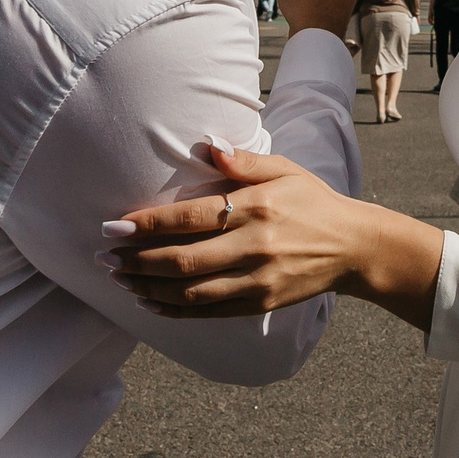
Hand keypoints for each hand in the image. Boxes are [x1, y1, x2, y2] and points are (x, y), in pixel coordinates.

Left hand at [101, 138, 444, 326]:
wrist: (354, 247)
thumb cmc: (313, 202)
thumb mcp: (286, 170)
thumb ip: (245, 161)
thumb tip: (207, 145)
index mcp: (258, 208)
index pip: (190, 218)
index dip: (147, 224)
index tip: (113, 227)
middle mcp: (255, 246)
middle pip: (182, 259)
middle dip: (136, 260)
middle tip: (104, 257)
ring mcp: (257, 280)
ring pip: (190, 291)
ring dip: (148, 288)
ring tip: (120, 280)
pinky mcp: (259, 303)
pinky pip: (207, 312)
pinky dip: (173, 309)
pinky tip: (150, 301)